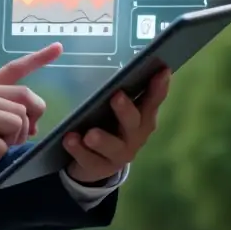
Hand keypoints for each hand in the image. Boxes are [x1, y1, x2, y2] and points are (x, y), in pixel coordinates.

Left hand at [62, 68, 170, 184]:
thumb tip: (119, 62)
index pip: (153, 100)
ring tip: (90, 134)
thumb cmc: (108, 124)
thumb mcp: (115, 109)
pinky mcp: (100, 168)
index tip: (162, 70)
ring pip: (113, 147)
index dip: (159, 87)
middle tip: (117, 96)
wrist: (95, 162)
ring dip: (102, 139)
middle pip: (134, 123)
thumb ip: (120, 91)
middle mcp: (135, 137)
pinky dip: (79, 150)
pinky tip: (69, 140)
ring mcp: (119, 155)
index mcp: (142, 118)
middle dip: (126, 110)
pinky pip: (90, 160)